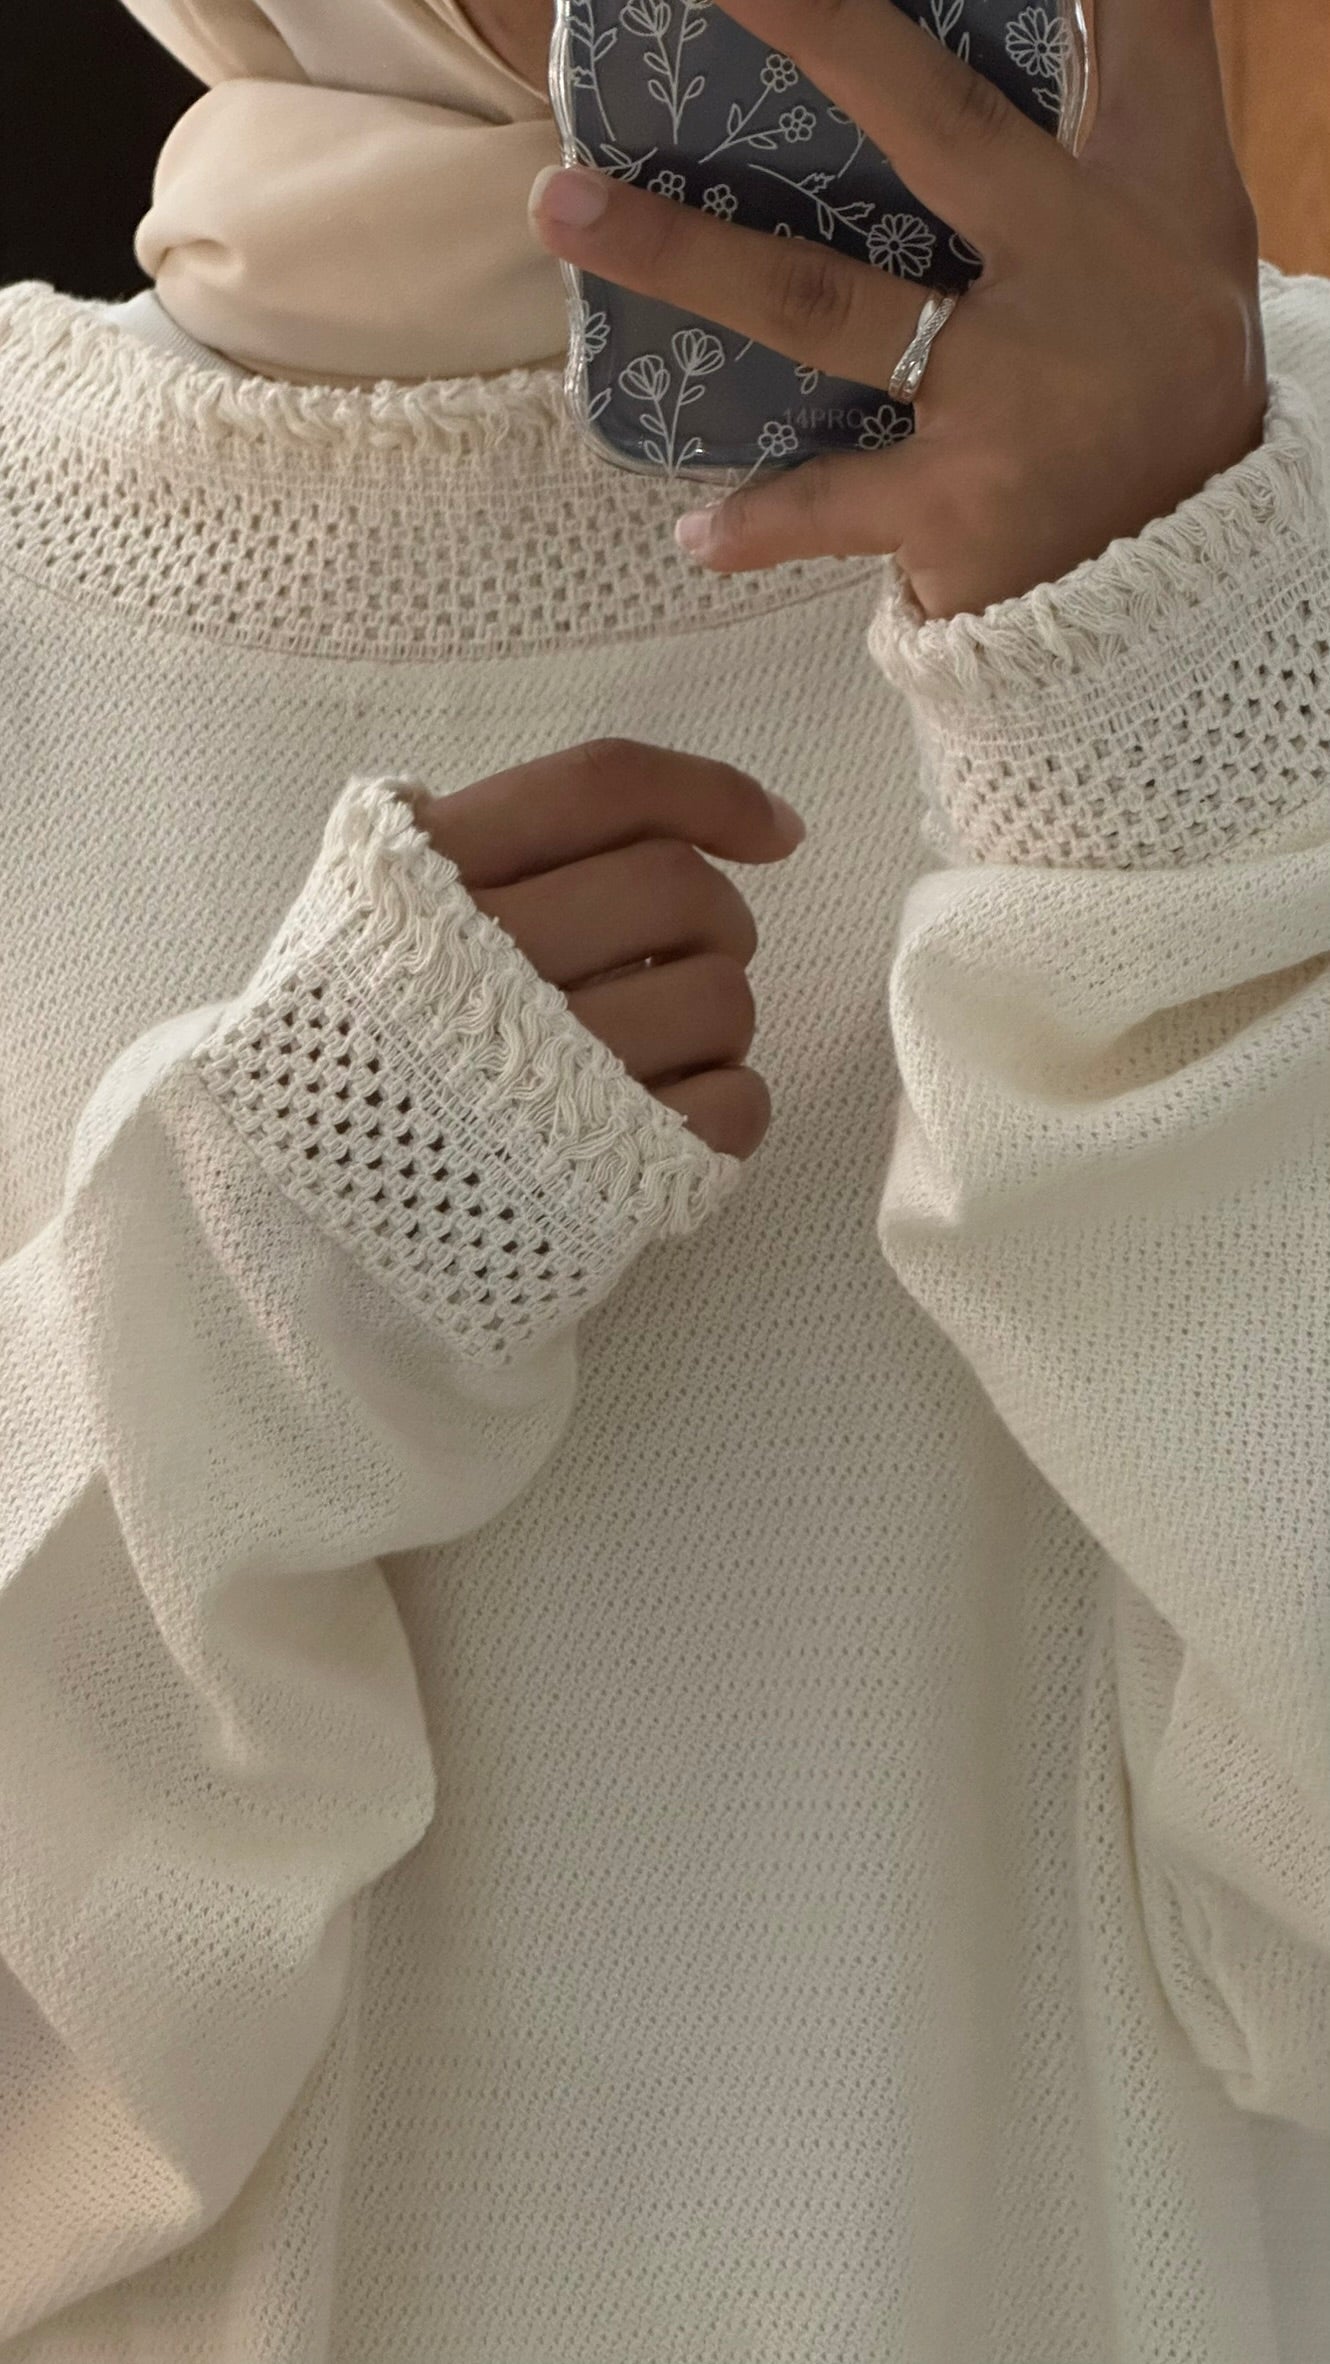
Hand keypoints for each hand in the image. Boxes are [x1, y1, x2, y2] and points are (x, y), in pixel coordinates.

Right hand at [410, 740, 806, 1159]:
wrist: (297, 1211)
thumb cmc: (374, 1040)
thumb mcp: (389, 903)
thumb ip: (510, 840)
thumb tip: (759, 822)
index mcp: (424, 876)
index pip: (602, 789)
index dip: (712, 793)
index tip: (777, 834)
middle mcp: (478, 966)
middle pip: (676, 887)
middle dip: (719, 917)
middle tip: (687, 954)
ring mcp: (538, 1079)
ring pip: (718, 998)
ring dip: (718, 1016)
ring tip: (663, 1042)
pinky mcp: (594, 1177)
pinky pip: (733, 1108)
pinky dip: (730, 1103)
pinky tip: (674, 1107)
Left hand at [529, 0, 1266, 618]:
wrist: (1200, 580)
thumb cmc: (1169, 384)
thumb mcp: (1178, 242)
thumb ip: (1117, 124)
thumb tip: (1032, 23)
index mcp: (1150, 190)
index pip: (1136, 34)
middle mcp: (1084, 269)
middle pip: (945, 124)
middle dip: (833, 32)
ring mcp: (1014, 392)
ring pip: (828, 304)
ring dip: (688, 253)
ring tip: (562, 204)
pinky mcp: (961, 505)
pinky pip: (832, 506)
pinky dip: (763, 524)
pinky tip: (694, 536)